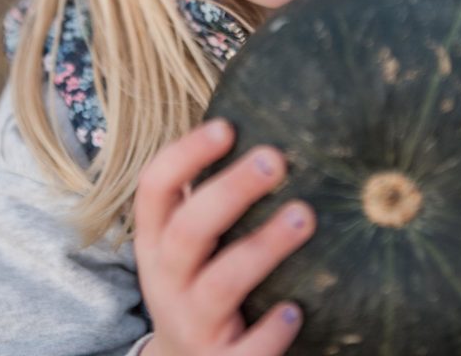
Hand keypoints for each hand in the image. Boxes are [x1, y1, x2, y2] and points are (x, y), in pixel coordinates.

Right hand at [133, 118, 315, 355]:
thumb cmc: (198, 278)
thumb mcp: (186, 239)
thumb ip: (209, 195)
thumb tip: (266, 128)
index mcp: (156, 239)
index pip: (155, 187)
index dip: (186, 154)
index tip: (227, 127)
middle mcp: (167, 277)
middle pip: (190, 229)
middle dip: (232, 191)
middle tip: (276, 159)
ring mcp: (191, 321)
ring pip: (221, 284)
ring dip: (263, 247)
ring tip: (305, 216)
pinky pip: (245, 351)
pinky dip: (270, 332)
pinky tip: (295, 311)